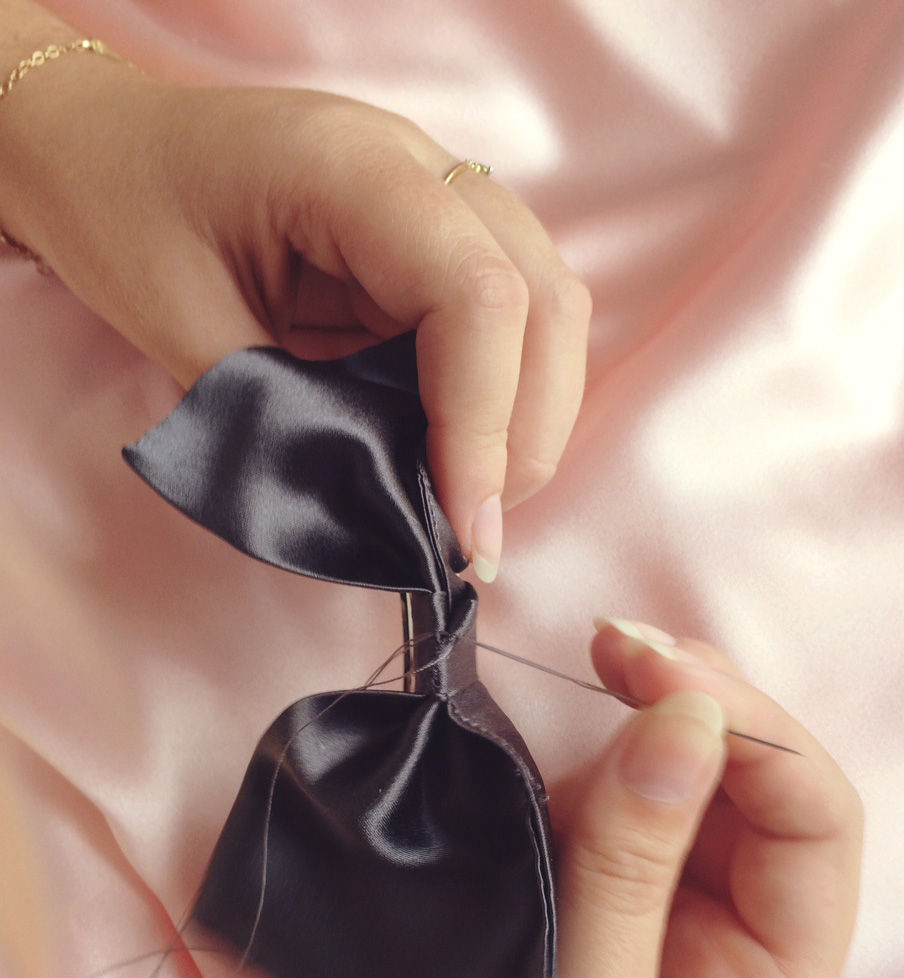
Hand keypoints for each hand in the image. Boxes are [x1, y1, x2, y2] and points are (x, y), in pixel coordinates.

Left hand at [0, 21, 590, 578]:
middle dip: (526, 435)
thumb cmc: (121, 213)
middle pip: (543, 299)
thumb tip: (381, 514)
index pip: (475, 297)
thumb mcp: (181, 324)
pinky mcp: (434, 237)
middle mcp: (420, 168)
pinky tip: (457, 455)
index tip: (461, 529)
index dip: (484, 426)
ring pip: (545, 309)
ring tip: (471, 505)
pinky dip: (499, 398)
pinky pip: (507, 320)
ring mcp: (438, 197)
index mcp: (352, 168)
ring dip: (526, 419)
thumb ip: (289, 418)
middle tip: (474, 536)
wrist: (98, 144)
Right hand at [225, 622, 855, 977]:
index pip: (808, 833)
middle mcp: (705, 953)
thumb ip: (629, 878)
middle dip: (691, 706)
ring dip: (615, 733)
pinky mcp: (538, 920)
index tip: (667, 680)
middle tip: (616, 645)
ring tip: (573, 683)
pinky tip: (520, 746)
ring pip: (645, 792)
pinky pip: (562, 819)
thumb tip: (686, 723)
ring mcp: (618, 930)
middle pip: (734, 791)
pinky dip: (544, 772)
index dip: (756, 739)